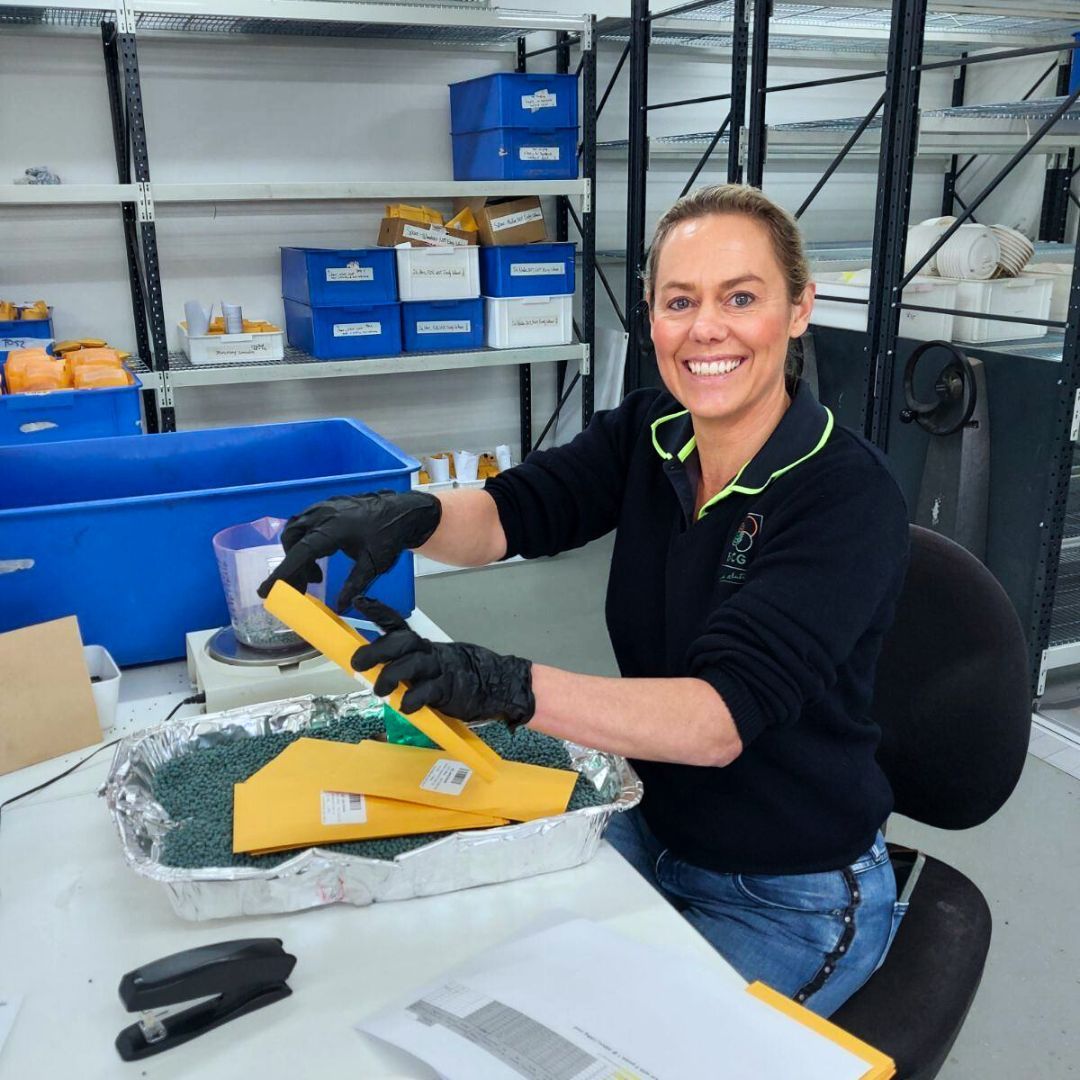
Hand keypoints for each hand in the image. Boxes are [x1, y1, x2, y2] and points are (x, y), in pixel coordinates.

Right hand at [256, 490, 441, 611]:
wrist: (404, 511)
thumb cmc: (390, 536)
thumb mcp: (373, 565)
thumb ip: (354, 586)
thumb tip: (339, 607)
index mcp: (331, 529)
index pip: (299, 554)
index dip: (282, 574)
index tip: (266, 591)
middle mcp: (322, 514)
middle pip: (292, 542)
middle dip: (293, 567)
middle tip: (304, 588)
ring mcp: (324, 507)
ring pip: (296, 530)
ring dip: (299, 553)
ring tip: (315, 575)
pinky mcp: (328, 506)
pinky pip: (305, 522)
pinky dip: (306, 541)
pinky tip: (321, 556)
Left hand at [351, 597, 534, 728]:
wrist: (497, 684)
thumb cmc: (460, 675)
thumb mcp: (432, 663)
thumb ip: (408, 665)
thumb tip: (375, 670)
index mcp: (423, 645)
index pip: (397, 624)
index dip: (378, 612)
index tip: (358, 601)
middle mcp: (428, 652)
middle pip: (400, 642)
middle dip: (376, 650)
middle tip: (358, 663)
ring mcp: (439, 670)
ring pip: (410, 665)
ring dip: (390, 677)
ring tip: (380, 691)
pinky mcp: (448, 689)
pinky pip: (426, 692)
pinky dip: (412, 700)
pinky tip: (406, 707)